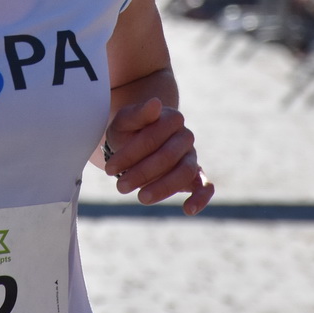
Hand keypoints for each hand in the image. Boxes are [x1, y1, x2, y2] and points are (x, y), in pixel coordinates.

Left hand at [101, 98, 214, 214]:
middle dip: (142, 172)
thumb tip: (156, 103)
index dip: (131, 153)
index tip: (108, 168)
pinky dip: (201, 198)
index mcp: (171, 118)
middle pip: (169, 156)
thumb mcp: (125, 121)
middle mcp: (185, 137)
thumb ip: (139, 113)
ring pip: (185, 172)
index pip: (154, 136)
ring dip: (163, 187)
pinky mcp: (195, 175)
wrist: (135, 140)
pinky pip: (205, 186)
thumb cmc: (129, 131)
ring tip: (141, 198)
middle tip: (120, 187)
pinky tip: (188, 210)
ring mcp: (191, 156)